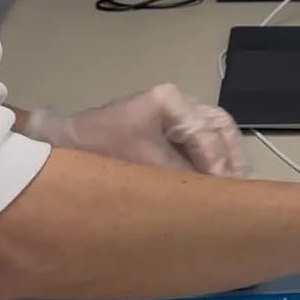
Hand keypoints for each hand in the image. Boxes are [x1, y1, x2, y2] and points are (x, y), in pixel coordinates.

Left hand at [23, 84, 251, 178]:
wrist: (63, 144)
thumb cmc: (97, 150)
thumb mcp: (139, 166)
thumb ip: (178, 178)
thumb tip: (210, 199)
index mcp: (170, 100)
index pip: (205, 133)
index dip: (217, 165)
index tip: (225, 192)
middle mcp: (179, 100)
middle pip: (220, 126)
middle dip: (230, 158)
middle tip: (236, 191)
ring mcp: (176, 111)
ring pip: (216, 130)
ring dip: (225, 158)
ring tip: (232, 188)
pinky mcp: (170, 126)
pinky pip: (203, 138)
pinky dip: (213, 158)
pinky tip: (216, 182)